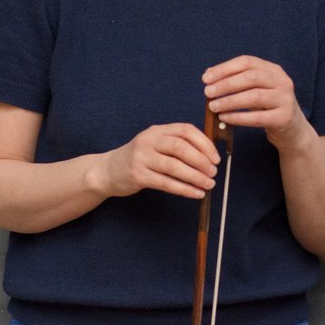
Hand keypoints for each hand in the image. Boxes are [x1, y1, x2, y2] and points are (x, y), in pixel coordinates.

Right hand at [95, 123, 219, 198]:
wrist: (108, 171)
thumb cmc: (140, 158)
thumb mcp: (156, 144)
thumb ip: (177, 144)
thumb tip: (209, 155)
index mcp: (157, 130)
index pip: (185, 130)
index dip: (204, 143)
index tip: (215, 157)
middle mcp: (149, 141)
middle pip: (181, 147)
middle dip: (201, 160)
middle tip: (213, 172)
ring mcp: (141, 158)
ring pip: (174, 166)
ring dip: (195, 177)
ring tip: (209, 184)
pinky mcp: (138, 175)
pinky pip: (166, 183)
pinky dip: (184, 189)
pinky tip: (196, 193)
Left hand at [203, 56, 309, 150]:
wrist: (292, 129)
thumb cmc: (268, 107)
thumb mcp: (256, 89)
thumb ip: (236, 80)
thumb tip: (209, 73)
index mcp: (273, 70)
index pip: (247, 62)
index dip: (225, 68)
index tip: (206, 78)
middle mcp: (282, 81)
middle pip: (251, 77)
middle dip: (226, 84)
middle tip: (208, 92)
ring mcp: (285, 99)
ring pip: (255, 97)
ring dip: (230, 101)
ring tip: (213, 106)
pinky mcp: (284, 118)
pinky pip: (257, 117)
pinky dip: (238, 117)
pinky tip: (225, 118)